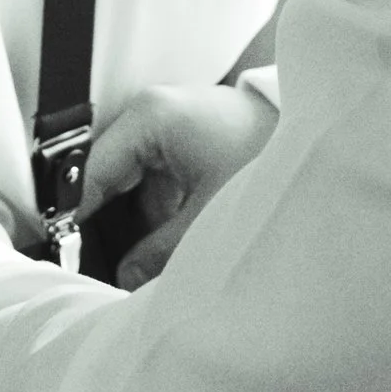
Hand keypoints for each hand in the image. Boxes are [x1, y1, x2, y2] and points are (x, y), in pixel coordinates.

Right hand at [83, 84, 276, 287]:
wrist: (319, 138)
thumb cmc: (267, 159)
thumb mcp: (208, 216)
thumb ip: (160, 254)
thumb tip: (126, 280)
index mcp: (149, 118)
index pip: (93, 171)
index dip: (80, 217)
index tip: (71, 254)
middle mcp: (152, 112)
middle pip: (110, 174)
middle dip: (113, 221)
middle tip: (113, 265)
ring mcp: (170, 121)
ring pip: (134, 179)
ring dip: (140, 217)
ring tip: (149, 256)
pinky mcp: (188, 135)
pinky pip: (156, 175)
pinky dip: (160, 206)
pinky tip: (171, 237)